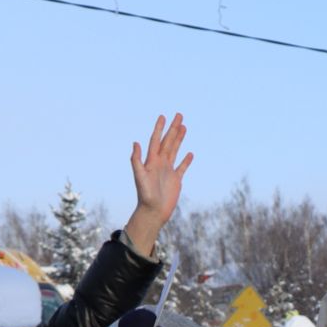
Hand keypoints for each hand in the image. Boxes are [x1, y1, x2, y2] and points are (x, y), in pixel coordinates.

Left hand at [126, 113, 193, 256]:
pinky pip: (182, 167)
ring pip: (175, 151)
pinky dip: (186, 160)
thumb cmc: (145, 196)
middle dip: (173, 129)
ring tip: (184, 127)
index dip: (159, 128)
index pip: (156, 141)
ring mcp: (168, 171)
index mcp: (151, 161)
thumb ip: (137, 160)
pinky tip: (190, 154)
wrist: (153, 211)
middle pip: (168, 142)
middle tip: (179, 115)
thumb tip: (136, 142)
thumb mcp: (140, 177)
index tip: (163, 117)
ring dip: (179, 139)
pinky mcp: (175, 180)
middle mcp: (159, 163)